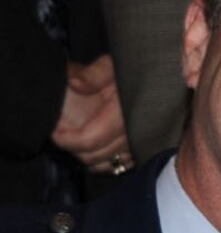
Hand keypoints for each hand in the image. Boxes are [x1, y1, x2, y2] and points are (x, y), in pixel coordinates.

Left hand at [51, 54, 131, 173]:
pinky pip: (121, 166)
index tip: (55, 130)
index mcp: (122, 115)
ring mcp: (140, 145)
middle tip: (63, 133)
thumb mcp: (111, 66)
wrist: (153, 81)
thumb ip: (93, 74)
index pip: (89, 140)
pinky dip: (106, 161)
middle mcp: (134, 134)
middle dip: (74, 148)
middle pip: (95, 156)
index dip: (67, 140)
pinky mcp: (143, 151)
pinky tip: (97, 148)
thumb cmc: (130, 72)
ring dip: (89, 156)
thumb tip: (75, 83)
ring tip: (78, 140)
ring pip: (107, 165)